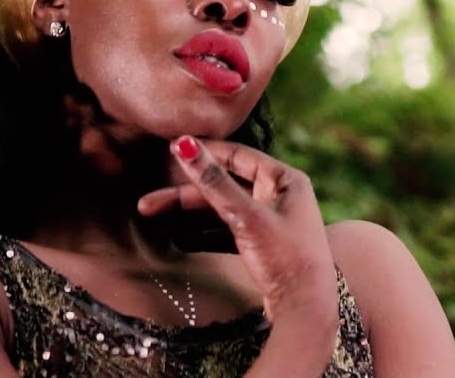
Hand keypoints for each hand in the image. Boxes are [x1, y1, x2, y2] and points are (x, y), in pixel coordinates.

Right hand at [137, 137, 337, 325]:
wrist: (305, 310)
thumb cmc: (284, 257)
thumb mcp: (246, 217)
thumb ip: (214, 182)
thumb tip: (184, 145)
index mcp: (285, 180)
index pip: (239, 155)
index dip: (205, 152)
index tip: (171, 148)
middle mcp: (280, 196)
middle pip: (225, 184)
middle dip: (186, 191)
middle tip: (149, 199)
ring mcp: (271, 221)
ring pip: (223, 208)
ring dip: (190, 211)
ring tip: (151, 212)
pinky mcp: (263, 245)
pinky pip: (227, 229)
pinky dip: (204, 232)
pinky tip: (178, 237)